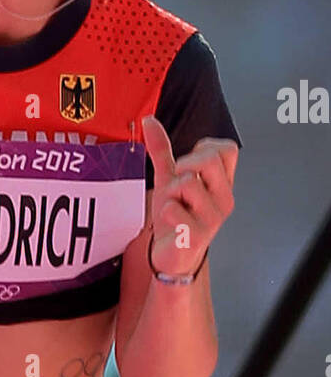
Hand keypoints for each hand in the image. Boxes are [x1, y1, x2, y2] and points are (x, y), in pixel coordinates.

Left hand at [141, 115, 237, 276]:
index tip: (188, 166)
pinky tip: (170, 223)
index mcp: (222, 183)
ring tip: (173, 207)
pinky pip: (173, 208)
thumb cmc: (176, 217)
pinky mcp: (196, 235)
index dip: (202, 148)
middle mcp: (224, 199)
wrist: (171, 256)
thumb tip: (148, 120)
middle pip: (208, 159)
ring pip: (187, 182)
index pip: (227, 148)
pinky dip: (165, 212)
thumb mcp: (168, 180)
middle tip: (177, 184)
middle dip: (183, 166)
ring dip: (170, 192)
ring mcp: (213, 218)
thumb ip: (161, 151)